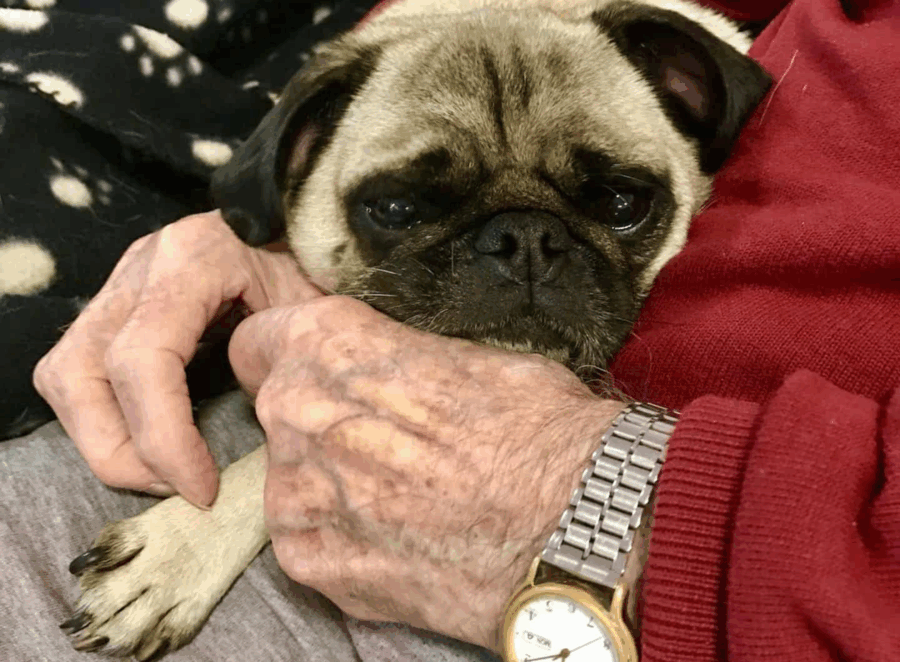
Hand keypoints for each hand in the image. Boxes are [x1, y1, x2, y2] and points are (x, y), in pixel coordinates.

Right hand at [33, 211, 322, 506]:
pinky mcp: (116, 304)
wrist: (298, 221)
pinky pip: (75, 371)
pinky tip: (150, 443)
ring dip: (103, 441)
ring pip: (64, 376)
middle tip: (180, 489)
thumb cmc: (315, 263)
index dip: (164, 438)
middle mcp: (141, 266)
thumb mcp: (313, 305)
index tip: (204, 488)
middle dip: (122, 451)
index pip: (144, 357)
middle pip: (81, 372)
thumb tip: (261, 434)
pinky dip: (101, 420)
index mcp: (194, 257)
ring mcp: (120, 282)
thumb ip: (283, 356)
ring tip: (163, 474)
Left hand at [228, 296, 624, 649]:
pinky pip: (305, 540)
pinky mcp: (311, 563)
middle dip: (319, 422)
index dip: (283, 356)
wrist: (573, 520)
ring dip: (330, 485)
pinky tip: (400, 536)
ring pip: (290, 479)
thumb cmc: (536, 426)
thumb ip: (394, 359)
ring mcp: (296, 493)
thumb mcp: (466, 354)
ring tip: (404, 498)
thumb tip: (390, 372)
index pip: (256, 341)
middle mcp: (295, 412)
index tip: (311, 374)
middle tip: (384, 443)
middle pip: (277, 411)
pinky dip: (342, 539)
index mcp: (328, 343)